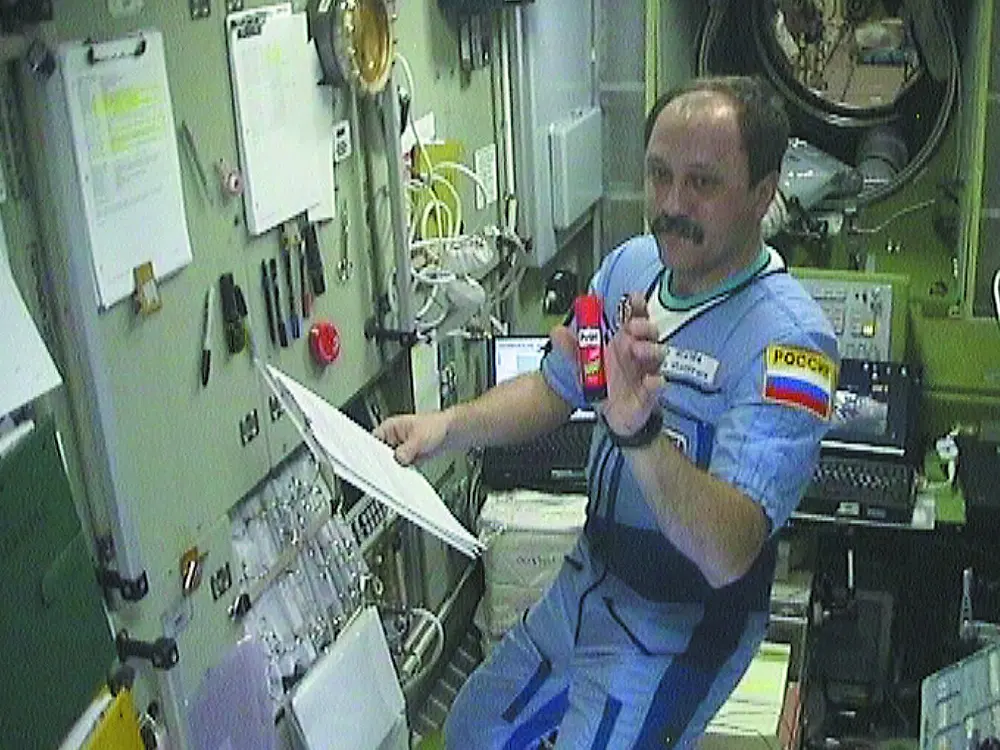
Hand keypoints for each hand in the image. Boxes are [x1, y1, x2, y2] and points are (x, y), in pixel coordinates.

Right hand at [373, 411, 449, 465]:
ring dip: (396, 468)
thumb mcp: (419, 437)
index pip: (373, 440)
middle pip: (380, 454)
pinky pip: (401, 468)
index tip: (375, 462)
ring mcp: (399, 449)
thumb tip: (398, 459)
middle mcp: (392, 439)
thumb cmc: (436, 425)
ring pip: (390, 463)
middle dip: (385, 463)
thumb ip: (407, 449)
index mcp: (390, 427)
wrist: (450, 433)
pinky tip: (407, 474)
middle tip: (390, 469)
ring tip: (402, 470)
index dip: (372, 452)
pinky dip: (404, 472)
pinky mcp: (407, 459)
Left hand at [551, 293, 662, 435]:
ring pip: (657, 355)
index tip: (633, 298)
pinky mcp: (650, 393)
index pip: (634, 317)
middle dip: (643, 326)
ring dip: (650, 349)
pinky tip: (651, 381)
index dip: (636, 306)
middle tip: (631, 328)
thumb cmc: (604, 384)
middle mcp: (639, 353)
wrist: (610, 415)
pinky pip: (657, 385)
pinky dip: (655, 382)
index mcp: (624, 341)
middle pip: (649, 332)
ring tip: (637, 350)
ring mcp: (647, 371)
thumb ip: (570, 348)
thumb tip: (557, 331)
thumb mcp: (583, 365)